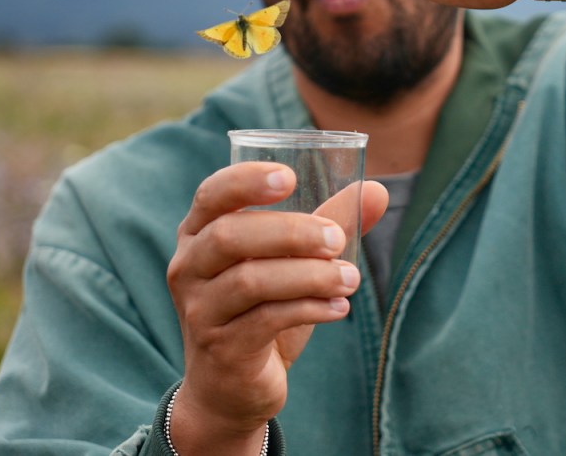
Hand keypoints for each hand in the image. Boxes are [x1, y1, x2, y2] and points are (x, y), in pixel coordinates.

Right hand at [166, 162, 387, 453]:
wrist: (232, 388)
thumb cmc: (262, 310)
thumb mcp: (292, 262)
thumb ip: (328, 223)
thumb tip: (377, 190)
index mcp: (199, 233)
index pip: (211, 195)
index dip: (245, 181)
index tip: (289, 177)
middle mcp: (189, 268)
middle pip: (231, 236)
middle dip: (291, 232)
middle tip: (336, 239)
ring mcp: (200, 310)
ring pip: (251, 281)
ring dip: (309, 276)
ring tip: (351, 278)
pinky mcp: (221, 348)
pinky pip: (265, 321)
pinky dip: (309, 309)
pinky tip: (339, 307)